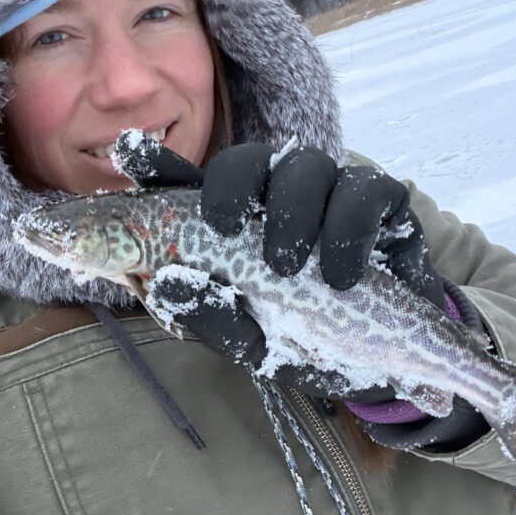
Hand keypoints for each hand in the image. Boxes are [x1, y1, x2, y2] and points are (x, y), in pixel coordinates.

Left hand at [116, 134, 443, 397]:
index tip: (127, 150)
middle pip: (247, 161)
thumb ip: (211, 316)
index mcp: (234, 227)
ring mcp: (330, 194)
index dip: (157, 164)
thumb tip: (165, 281)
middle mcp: (277, 199)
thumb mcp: (252, 343)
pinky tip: (341, 275)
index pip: (189, 186)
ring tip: (286, 266)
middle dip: (230, 185)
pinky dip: (348, 232)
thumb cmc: (308, 343)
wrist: (388, 363)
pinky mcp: (381, 202)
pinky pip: (364, 193)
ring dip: (292, 214)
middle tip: (222, 226)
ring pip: (307, 167)